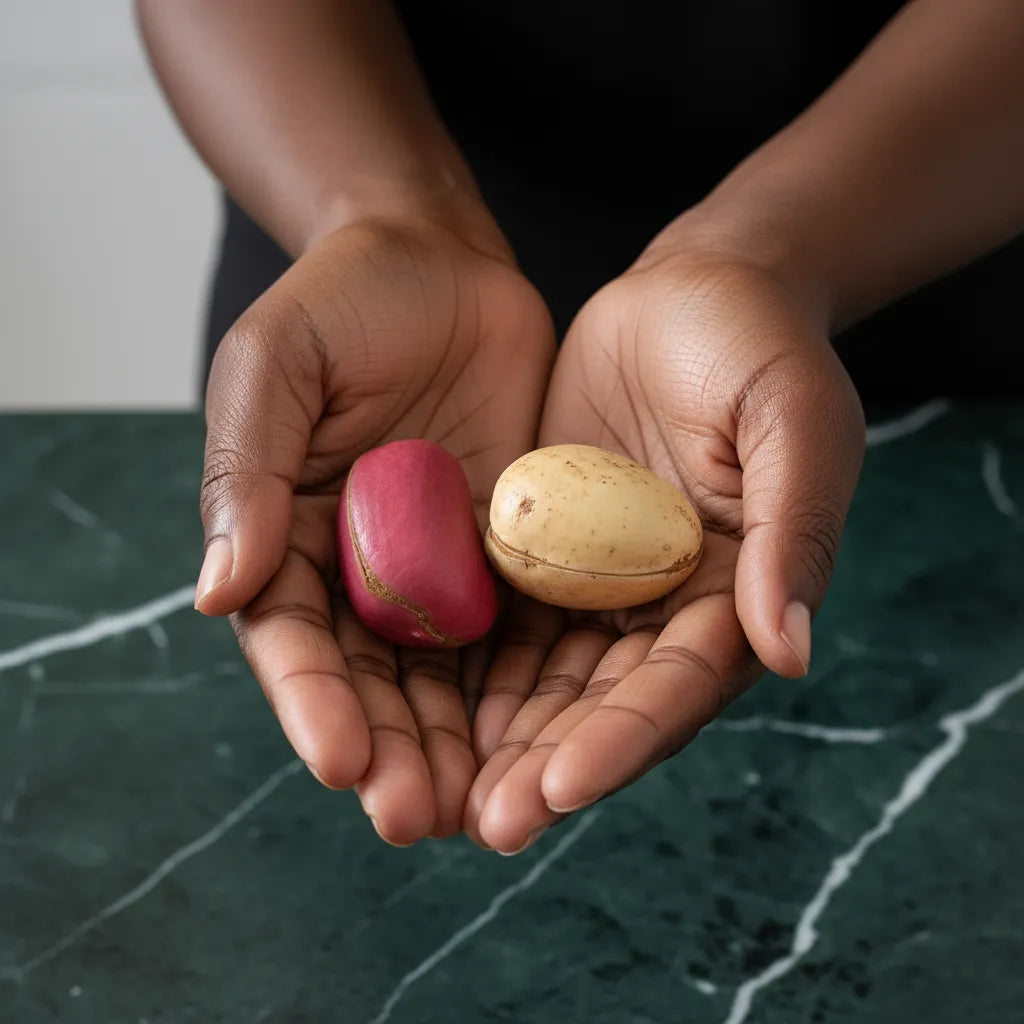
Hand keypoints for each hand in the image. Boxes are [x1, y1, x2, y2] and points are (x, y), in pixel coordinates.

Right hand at [194, 202, 553, 844]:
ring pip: (448, 677)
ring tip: (489, 812)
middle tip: (422, 818)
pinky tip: (552, 737)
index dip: (314, 702)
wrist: (440, 263)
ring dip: (463, 747)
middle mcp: (362, 570)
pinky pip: (520, 626)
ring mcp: (440, 566)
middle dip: (393, 751)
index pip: (293, 638)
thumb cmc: (341, 303)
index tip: (339, 760)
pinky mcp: (511, 551)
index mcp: (287, 538)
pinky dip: (531, 686)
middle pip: (373, 681)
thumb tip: (215, 592)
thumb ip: (248, 471)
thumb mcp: (276, 366)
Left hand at [464, 228, 863, 853]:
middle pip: (604, 704)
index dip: (624, 739)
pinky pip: (504, 618)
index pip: (679, 685)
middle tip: (483, 822)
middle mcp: (666, 607)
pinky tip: (419, 707)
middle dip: (546, 765)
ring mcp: (600, 582)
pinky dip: (469, 667)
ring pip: (547, 680)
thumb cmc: (758, 346)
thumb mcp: (794, 421)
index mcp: (736, 596)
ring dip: (498, 740)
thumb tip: (789, 655)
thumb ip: (794, 533)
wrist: (694, 290)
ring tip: (439, 792)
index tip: (559, 786)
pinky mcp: (545, 548)